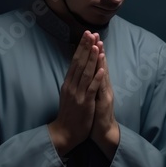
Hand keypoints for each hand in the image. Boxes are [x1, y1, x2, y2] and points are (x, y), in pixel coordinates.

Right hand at [48, 31, 102, 155]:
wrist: (64, 133)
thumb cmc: (69, 114)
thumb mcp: (68, 94)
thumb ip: (72, 81)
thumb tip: (76, 68)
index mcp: (68, 83)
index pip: (75, 61)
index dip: (81, 47)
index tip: (86, 34)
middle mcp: (72, 86)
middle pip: (79, 63)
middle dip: (86, 47)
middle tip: (91, 33)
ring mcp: (78, 94)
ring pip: (86, 73)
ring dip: (91, 59)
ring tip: (97, 46)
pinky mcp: (85, 103)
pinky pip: (91, 89)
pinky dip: (96, 78)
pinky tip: (100, 69)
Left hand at [90, 40, 118, 159]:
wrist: (103, 133)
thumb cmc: (96, 115)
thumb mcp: (93, 97)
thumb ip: (92, 84)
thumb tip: (88, 72)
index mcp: (100, 85)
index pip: (97, 65)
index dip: (94, 51)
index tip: (91, 38)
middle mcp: (104, 87)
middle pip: (101, 65)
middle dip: (97, 50)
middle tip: (96, 35)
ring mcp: (105, 94)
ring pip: (103, 74)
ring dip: (101, 60)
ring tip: (99, 46)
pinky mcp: (104, 103)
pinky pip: (102, 89)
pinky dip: (102, 78)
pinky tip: (102, 69)